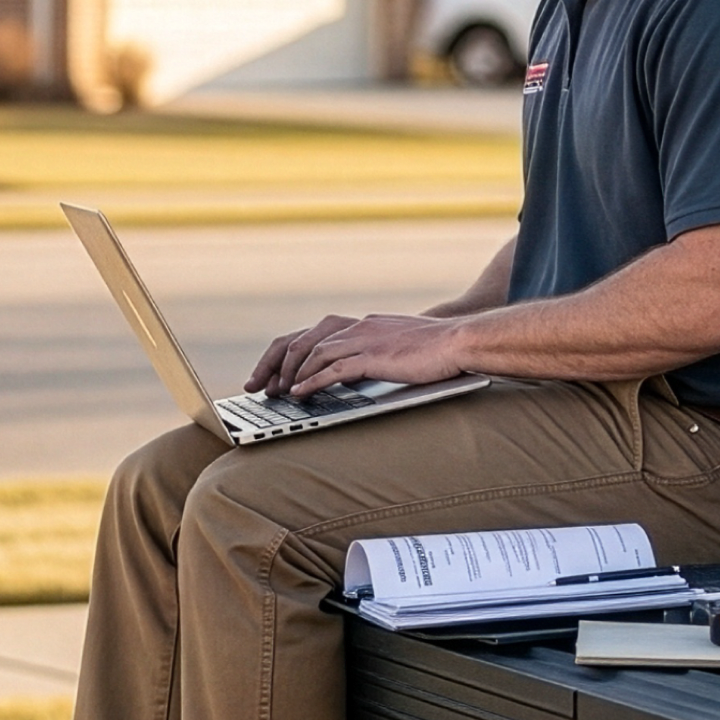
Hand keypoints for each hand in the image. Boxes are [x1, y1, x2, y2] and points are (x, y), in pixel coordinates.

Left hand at [284, 313, 475, 395]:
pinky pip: (333, 369)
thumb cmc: (435, 349)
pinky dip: (312, 382)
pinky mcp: (374, 356)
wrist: (460, 340)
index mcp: (360, 324)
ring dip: (290, 376)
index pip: (310, 335)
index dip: (285, 354)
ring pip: (312, 354)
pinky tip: (300, 394)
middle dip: (275, 364)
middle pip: (301, 341)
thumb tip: (352, 374)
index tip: (270, 373)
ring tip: (277, 394)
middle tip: (259, 386)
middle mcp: (357, 327)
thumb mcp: (396, 346)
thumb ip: (371, 354)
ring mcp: (364, 340)